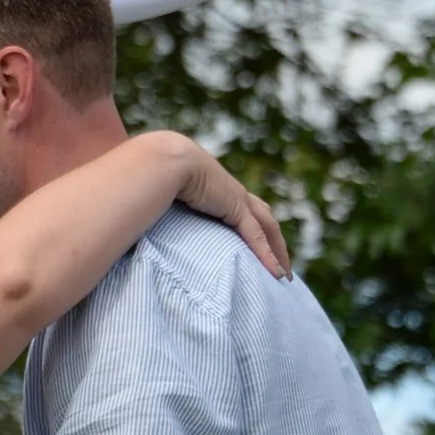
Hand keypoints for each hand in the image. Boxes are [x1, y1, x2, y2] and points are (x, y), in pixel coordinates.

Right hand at [170, 146, 290, 278]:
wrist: (167, 159)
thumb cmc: (157, 174)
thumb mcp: (166, 196)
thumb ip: (166, 211)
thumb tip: (150, 228)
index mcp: (219, 189)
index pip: (246, 211)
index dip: (256, 230)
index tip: (260, 251)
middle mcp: (233, 193)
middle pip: (265, 220)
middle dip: (275, 243)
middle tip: (281, 268)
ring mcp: (237, 199)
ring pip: (268, 228)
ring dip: (278, 252)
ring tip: (283, 276)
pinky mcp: (236, 208)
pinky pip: (257, 236)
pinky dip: (268, 255)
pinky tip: (276, 273)